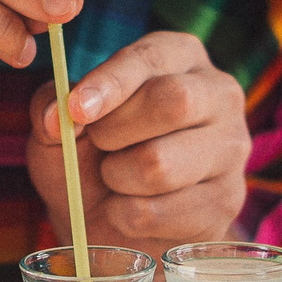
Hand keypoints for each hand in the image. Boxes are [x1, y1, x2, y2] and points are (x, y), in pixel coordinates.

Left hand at [28, 30, 247, 256]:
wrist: (114, 224)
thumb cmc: (89, 157)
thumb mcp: (59, 123)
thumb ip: (50, 106)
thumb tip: (56, 117)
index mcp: (181, 56)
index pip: (150, 58)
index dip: (110, 82)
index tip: (76, 109)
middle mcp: (220, 93)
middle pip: (173, 101)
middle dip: (115, 131)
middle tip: (98, 145)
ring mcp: (232, 148)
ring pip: (161, 163)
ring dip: (117, 178)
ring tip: (117, 179)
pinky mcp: (228, 200)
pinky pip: (160, 212)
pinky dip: (126, 216)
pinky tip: (131, 210)